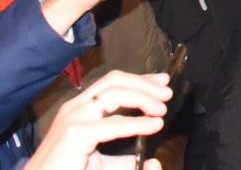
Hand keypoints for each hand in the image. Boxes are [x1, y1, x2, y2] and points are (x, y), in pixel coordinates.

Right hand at [22, 70, 169, 169]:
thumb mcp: (101, 166)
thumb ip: (124, 161)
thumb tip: (153, 163)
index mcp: (80, 109)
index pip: (112, 83)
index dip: (139, 80)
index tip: (162, 83)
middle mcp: (76, 107)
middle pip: (114, 81)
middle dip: (144, 83)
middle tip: (167, 92)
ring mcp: (73, 118)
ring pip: (114, 94)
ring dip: (143, 97)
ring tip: (162, 109)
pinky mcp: (75, 134)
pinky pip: (112, 123)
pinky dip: (137, 122)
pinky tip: (154, 125)